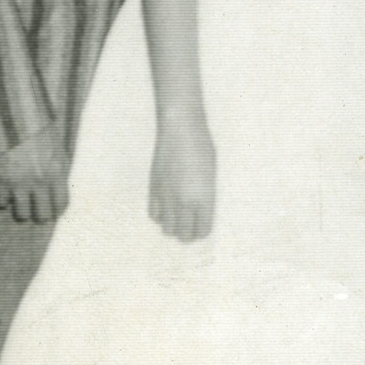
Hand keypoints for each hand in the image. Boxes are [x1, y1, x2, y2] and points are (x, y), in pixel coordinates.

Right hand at [0, 128, 70, 224]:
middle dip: (39, 215)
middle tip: (34, 209)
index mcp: (59, 171)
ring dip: (20, 210)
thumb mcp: (57, 146)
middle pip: (43, 215)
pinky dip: (2, 200)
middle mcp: (41, 181)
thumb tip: (57, 184)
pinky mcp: (0, 180)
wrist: (13, 116)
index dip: (56, 210)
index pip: (62, 204)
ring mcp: (20, 183)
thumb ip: (57, 167)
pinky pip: (0, 203)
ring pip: (21, 215)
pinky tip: (4, 192)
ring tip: (18, 202)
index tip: (51, 210)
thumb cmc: (37, 127)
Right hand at [147, 114, 215, 241]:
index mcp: (204, 198)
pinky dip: (160, 217)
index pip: (203, 229)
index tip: (202, 229)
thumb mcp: (212, 174)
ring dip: (174, 227)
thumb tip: (200, 210)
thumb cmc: (203, 148)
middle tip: (191, 228)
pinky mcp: (153, 189)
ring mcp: (166, 197)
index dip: (203, 231)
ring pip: (167, 229)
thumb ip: (206, 195)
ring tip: (179, 220)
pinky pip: (154, 215)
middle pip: (184, 234)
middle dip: (189, 235)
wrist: (180, 130)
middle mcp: (184, 201)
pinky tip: (166, 210)